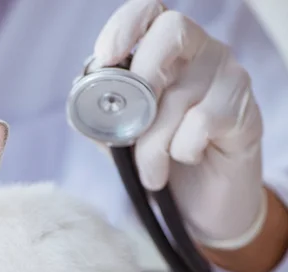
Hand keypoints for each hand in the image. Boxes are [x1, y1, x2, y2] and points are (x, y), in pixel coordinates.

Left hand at [94, 0, 265, 250]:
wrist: (201, 201)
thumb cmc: (160, 156)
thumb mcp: (121, 136)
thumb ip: (101, 113)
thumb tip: (80, 95)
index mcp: (165, 49)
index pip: (149, 11)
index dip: (125, 27)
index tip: (105, 58)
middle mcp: (200, 51)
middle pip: (171, 32)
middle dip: (142, 77)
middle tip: (129, 125)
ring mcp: (227, 76)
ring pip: (178, 95)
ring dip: (152, 146)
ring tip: (151, 171)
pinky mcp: (244, 110)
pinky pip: (202, 123)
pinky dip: (182, 151)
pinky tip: (186, 159)